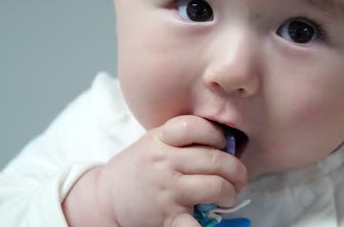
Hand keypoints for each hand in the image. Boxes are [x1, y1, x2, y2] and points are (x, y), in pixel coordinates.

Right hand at [97, 115, 247, 226]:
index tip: (223, 144)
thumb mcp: (152, 143)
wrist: (104, 198)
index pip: (195, 126)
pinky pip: (195, 224)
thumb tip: (223, 144)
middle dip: (237, 170)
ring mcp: (167, 189)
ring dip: (230, 193)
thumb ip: (180, 139)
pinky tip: (214, 217)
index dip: (217, 134)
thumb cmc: (136, 168)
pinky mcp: (167, 216)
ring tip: (228, 195)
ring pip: (215, 186)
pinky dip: (207, 226)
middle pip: (215, 159)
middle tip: (239, 178)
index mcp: (160, 139)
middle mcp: (164, 161)